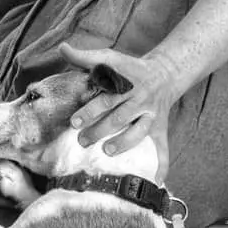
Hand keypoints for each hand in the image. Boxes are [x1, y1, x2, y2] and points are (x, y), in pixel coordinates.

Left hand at [60, 40, 173, 178]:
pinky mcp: (160, 128)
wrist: (165, 73)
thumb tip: (62, 47)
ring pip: (138, 133)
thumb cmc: (130, 68)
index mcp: (126, 85)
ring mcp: (152, 116)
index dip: (90, 109)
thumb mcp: (110, 58)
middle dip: (100, 130)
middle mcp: (140, 100)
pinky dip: (162, 164)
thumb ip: (85, 57)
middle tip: (82, 141)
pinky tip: (156, 180)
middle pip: (119, 117)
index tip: (73, 121)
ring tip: (105, 152)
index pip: (107, 97)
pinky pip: (163, 148)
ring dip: (123, 144)